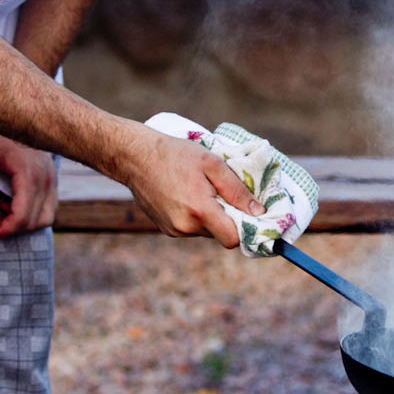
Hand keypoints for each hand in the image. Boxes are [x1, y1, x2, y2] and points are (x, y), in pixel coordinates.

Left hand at [0, 129, 58, 238]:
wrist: (21, 111)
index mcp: (30, 177)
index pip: (21, 218)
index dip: (2, 231)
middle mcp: (46, 181)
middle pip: (33, 222)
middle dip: (8, 228)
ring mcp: (52, 180)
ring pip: (45, 218)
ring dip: (23, 222)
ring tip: (0, 209)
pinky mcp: (52, 178)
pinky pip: (48, 206)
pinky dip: (31, 213)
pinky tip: (11, 201)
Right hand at [118, 128, 263, 247]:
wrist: (135, 157)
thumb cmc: (175, 155)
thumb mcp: (212, 164)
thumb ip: (237, 190)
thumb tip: (258, 212)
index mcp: (199, 211)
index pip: (232, 239)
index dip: (245, 228)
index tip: (248, 212)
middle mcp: (185, 227)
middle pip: (220, 233)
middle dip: (227, 217)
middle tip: (222, 192)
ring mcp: (173, 230)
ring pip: (206, 231)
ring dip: (210, 216)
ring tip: (201, 190)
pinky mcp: (165, 229)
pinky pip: (191, 228)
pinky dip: (195, 216)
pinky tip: (187, 195)